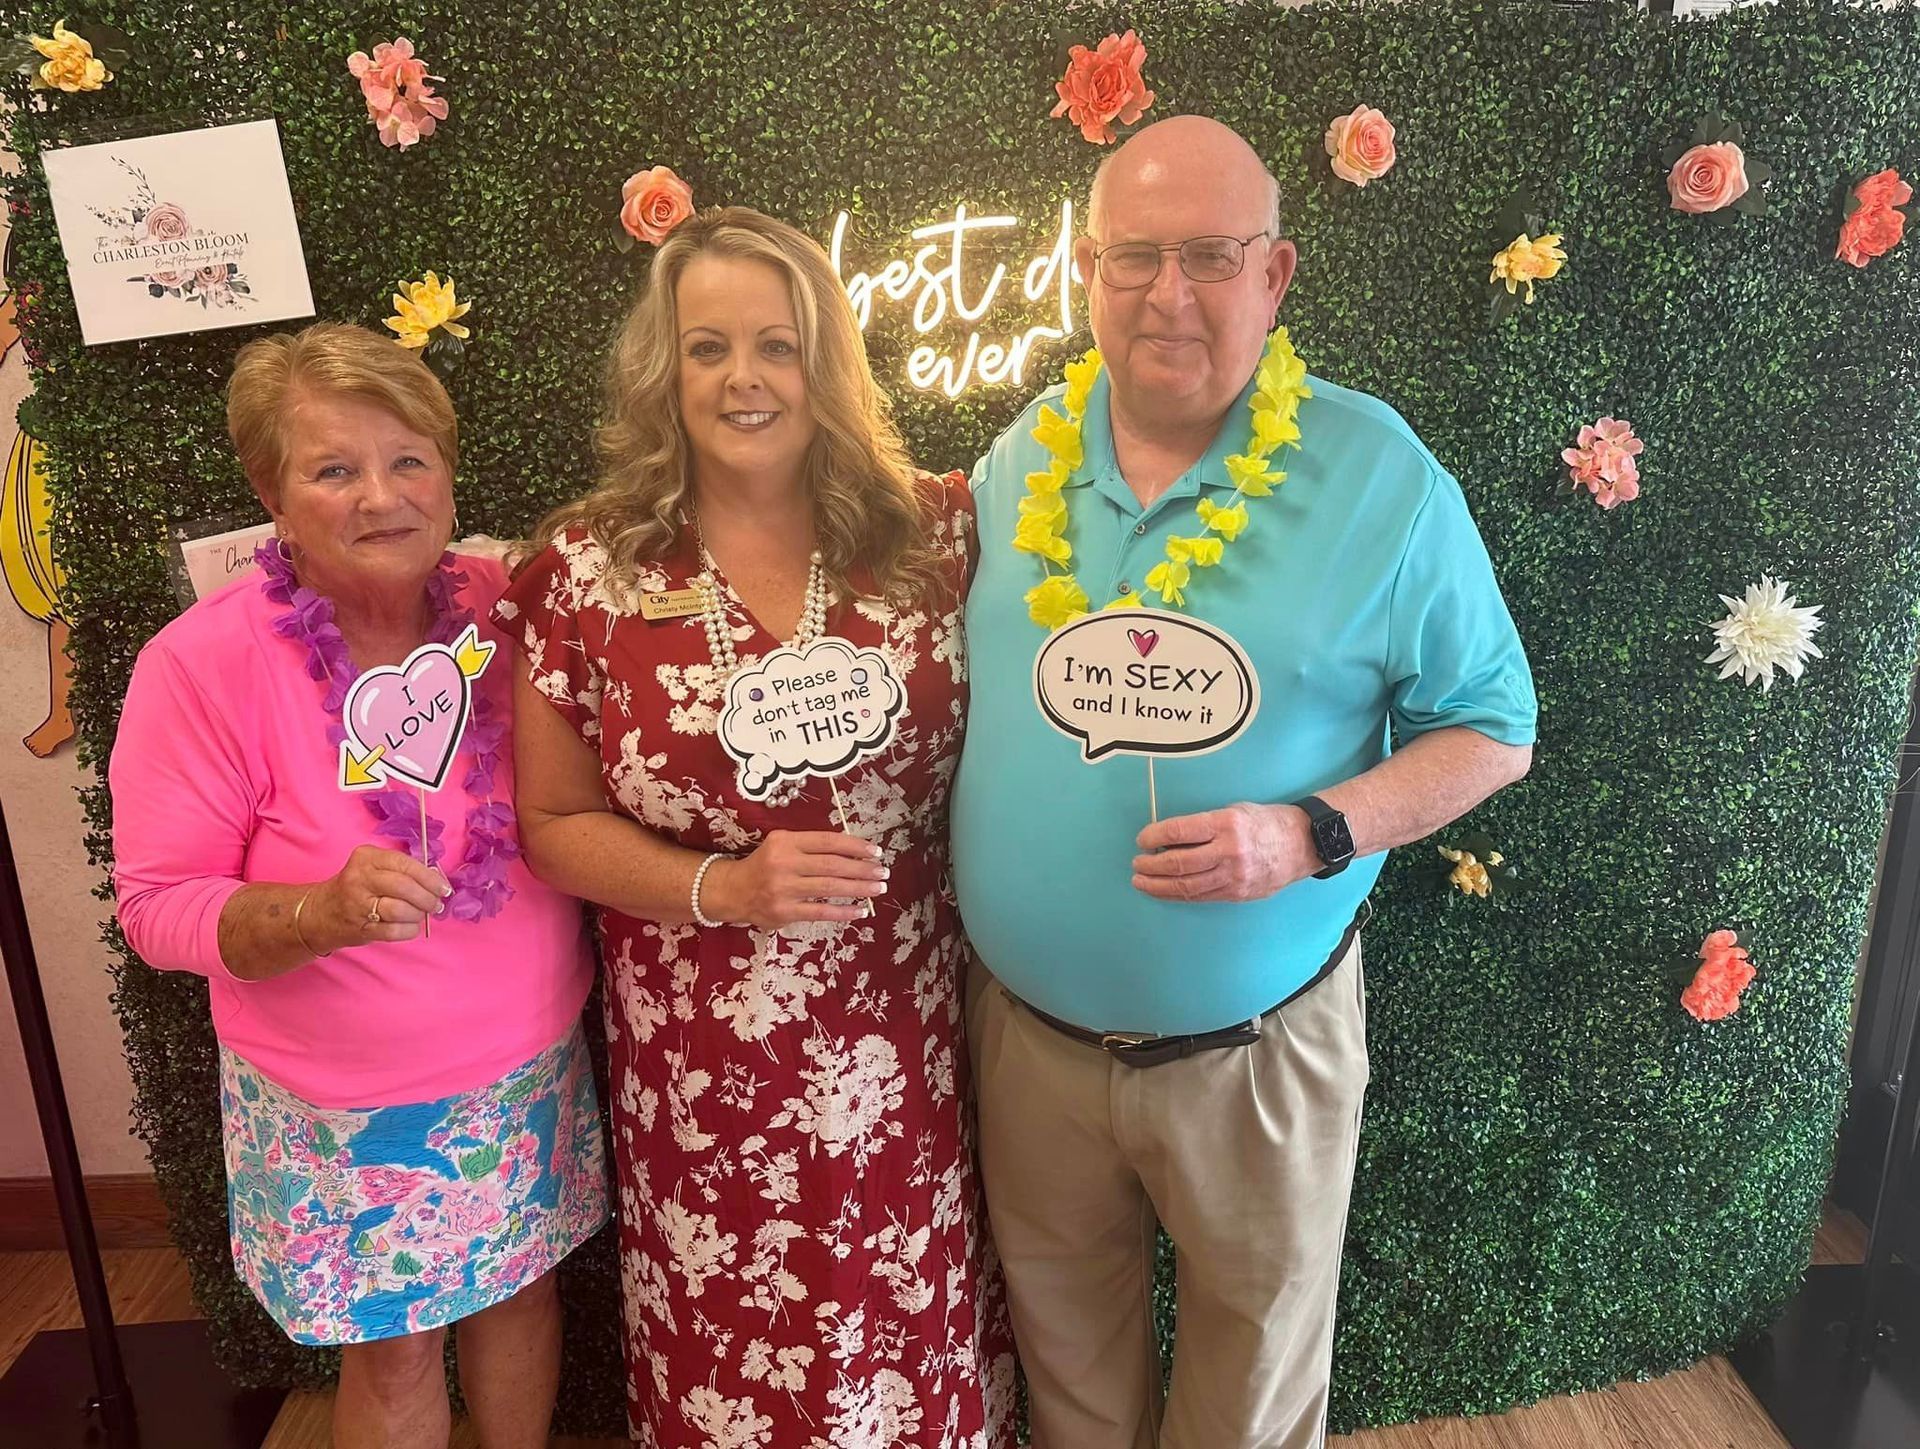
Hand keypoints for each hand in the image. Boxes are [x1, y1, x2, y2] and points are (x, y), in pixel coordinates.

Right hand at [308, 845, 451, 950]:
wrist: (321, 913)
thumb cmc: (357, 887)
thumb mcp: (374, 867)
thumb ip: (403, 870)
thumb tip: (438, 880)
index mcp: (367, 858)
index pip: (405, 864)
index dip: (429, 878)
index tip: (443, 888)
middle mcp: (360, 878)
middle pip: (404, 887)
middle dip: (427, 897)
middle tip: (436, 903)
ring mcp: (357, 904)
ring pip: (400, 909)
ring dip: (418, 914)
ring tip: (422, 914)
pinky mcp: (360, 928)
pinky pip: (393, 931)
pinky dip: (409, 930)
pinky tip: (410, 926)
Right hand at [702, 831, 888, 928]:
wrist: (734, 891)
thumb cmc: (765, 865)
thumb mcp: (781, 844)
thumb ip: (811, 846)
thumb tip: (853, 850)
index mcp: (786, 842)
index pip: (828, 841)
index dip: (855, 846)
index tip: (875, 851)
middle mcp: (784, 863)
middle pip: (832, 865)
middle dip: (862, 869)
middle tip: (882, 872)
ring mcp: (783, 889)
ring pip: (829, 888)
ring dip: (858, 889)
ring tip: (878, 889)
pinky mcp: (784, 912)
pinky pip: (820, 912)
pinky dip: (843, 912)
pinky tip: (860, 910)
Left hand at [1132, 803, 1316, 902]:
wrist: (1302, 845)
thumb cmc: (1265, 823)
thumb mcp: (1235, 810)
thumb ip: (1204, 825)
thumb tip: (1169, 838)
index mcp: (1226, 824)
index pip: (1179, 832)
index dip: (1154, 836)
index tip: (1142, 839)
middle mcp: (1229, 852)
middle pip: (1179, 863)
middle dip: (1151, 865)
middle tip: (1137, 862)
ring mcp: (1234, 876)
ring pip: (1186, 886)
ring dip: (1158, 885)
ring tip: (1141, 881)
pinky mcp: (1237, 893)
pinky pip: (1200, 897)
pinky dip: (1177, 894)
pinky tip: (1163, 891)